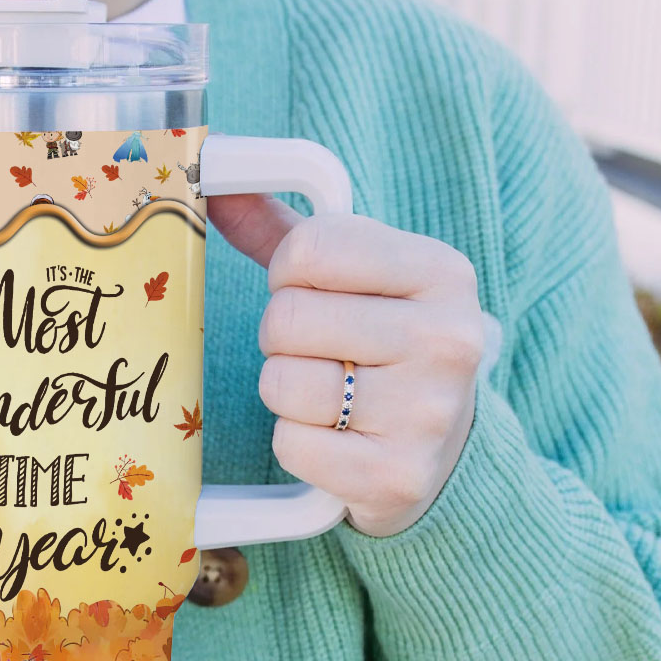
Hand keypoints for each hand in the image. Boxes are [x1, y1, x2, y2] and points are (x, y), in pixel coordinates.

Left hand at [207, 193, 484, 537]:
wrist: (443, 449)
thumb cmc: (382, 345)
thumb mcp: (356, 278)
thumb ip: (285, 231)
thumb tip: (214, 186)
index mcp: (441, 271)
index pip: (308, 249)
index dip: (288, 275)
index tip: (312, 293)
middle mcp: (447, 338)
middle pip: (286, 318)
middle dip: (281, 337)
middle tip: (317, 352)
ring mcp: (427, 411)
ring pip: (281, 383)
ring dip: (285, 390)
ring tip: (328, 395)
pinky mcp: (396, 475)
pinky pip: (290, 444)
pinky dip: (296, 443)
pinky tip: (334, 439)